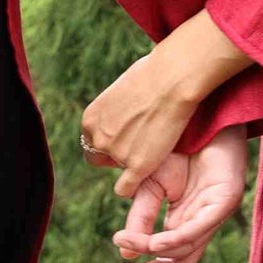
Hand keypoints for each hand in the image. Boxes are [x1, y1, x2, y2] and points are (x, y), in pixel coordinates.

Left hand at [81, 9, 252, 194]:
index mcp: (90, 119)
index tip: (126, 136)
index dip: (108, 141)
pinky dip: (132, 187)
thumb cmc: (154, 74)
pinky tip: (143, 177)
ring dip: (132, 163)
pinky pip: (125, 188)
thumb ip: (116, 107)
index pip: (91, 141)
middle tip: (138, 144)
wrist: (172, 79)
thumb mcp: (122, 88)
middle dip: (114, 155)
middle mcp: (98, 138)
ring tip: (153, 146)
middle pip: (99, 158)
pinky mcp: (137, 166)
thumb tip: (124, 111)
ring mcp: (116, 154)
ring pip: (118, 170)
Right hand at [111, 132, 248, 262]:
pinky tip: (156, 245)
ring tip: (127, 250)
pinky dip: (177, 240)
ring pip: (187, 251)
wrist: (200, 112)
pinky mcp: (227, 200)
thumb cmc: (178, 146)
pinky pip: (200, 228)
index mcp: (183, 223)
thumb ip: (140, 217)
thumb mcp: (149, 185)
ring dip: (154, 256)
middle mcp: (201, 224)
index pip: (167, 261)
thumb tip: (125, 250)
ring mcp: (215, 214)